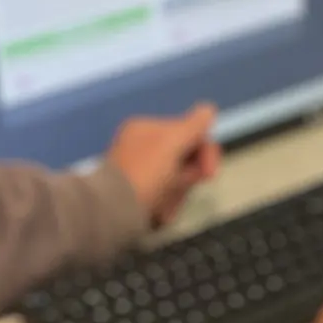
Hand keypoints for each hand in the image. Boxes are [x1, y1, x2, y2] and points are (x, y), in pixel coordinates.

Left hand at [108, 104, 221, 226]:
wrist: (113, 211)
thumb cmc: (145, 173)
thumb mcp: (172, 142)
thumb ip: (193, 125)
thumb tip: (209, 110)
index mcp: (144, 129)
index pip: (187, 132)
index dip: (204, 151)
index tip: (209, 172)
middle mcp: (139, 146)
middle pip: (183, 158)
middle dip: (190, 175)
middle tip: (184, 186)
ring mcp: (138, 172)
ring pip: (176, 180)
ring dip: (180, 193)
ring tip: (168, 204)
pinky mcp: (137, 196)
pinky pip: (164, 197)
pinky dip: (168, 205)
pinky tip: (162, 213)